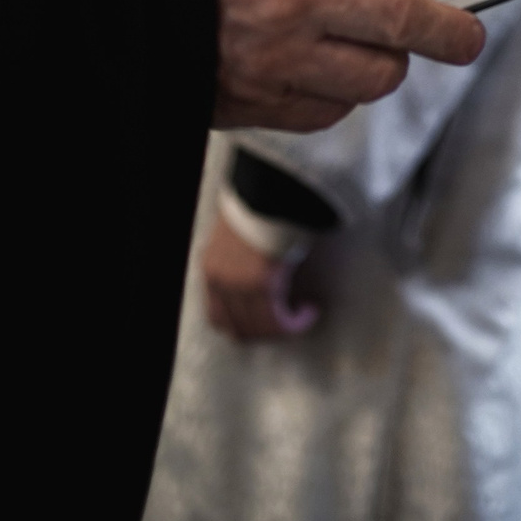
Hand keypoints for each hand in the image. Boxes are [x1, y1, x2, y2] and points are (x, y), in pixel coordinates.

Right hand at [188, 0, 485, 131]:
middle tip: (465, 38)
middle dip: (446, 33)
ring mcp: (278, 55)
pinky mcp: (251, 100)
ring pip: (373, 76)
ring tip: (386, 58)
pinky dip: (336, 98)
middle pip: (403, 21)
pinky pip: (324, 110)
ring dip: (384, 67)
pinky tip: (330, 82)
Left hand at [202, 213, 318, 341]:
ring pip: (261, 329)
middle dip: (266, 333)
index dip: (243, 327)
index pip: (217, 317)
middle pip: (239, 329)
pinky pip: (280, 320)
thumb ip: (240, 260)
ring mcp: (239, 285)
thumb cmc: (261, 204)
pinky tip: (309, 311)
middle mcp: (220, 280)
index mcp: (211, 268)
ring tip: (303, 315)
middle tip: (287, 325)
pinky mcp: (263, 284)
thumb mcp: (239, 235)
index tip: (263, 323)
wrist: (269, 188)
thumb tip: (259, 275)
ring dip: (285, 329)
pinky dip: (297, 323)